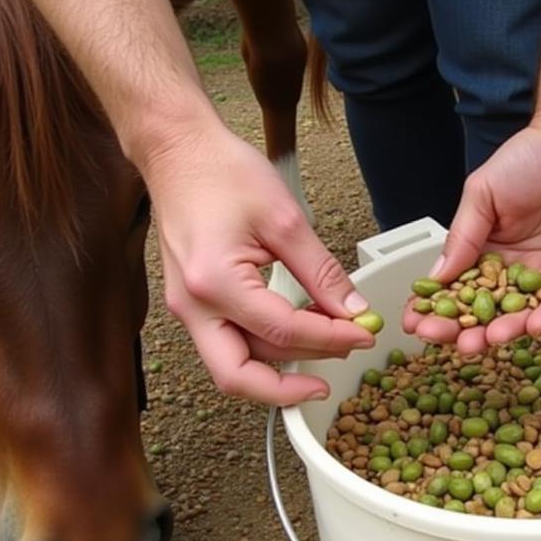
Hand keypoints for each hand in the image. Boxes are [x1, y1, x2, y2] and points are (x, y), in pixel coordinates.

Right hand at [142, 120, 372, 404]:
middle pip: (239, 377)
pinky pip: (228, 344)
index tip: (362, 334)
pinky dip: (263, 350)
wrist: (178, 153)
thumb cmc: (221, 173)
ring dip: (280, 368)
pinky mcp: (192, 306)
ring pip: (233, 366)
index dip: (329, 339)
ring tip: (323, 348)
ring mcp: (187, 310)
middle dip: (288, 388)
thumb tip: (352, 311)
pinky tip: (296, 336)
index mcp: (215, 283)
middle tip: (331, 379)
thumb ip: (321, 272)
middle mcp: (193, 306)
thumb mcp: (285, 219)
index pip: (282, 331)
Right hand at [403, 123, 540, 353]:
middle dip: (464, 330)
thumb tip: (436, 279)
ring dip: (504, 331)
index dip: (435, 310)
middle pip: (485, 312)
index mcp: (484, 253)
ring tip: (485, 341)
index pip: (456, 291)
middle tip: (447, 341)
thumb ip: (461, 237)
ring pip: (522, 315)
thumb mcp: (481, 196)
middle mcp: (512, 272)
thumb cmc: (527, 160)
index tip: (414, 325)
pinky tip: (532, 327)